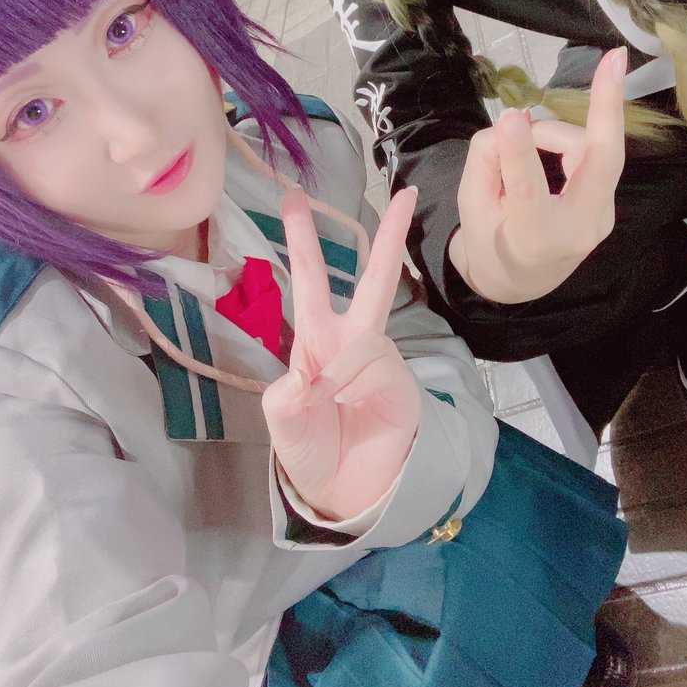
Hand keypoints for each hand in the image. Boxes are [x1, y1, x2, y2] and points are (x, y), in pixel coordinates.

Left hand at [262, 187, 421, 521]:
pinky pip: (372, 367)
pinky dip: (352, 386)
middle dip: (389, 237)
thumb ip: (285, 398)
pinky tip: (351, 407)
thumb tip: (305, 376)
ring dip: (339, 372)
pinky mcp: (401, 382)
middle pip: (372, 280)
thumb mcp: (282, 423)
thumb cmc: (310, 449)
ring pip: (362, 340)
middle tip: (404, 194)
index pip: (308, 279)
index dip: (301, 239)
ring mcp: (379, 359)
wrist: (345, 492)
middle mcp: (351, 340)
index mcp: (315, 339)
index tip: (293, 196)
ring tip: (328, 404)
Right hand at [448, 46, 626, 303]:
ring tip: (517, 140)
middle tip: (614, 58)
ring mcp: (602, 215)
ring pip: (590, 148)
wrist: (520, 280)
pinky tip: (545, 143)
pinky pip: (594, 155)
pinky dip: (564, 140)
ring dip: (552, 133)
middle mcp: (579, 228)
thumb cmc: (489, 241)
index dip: (518, 151)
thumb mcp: (470, 206)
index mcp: (534, 237)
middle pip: (601, 160)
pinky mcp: (608, 201)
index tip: (511, 118)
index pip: (527, 189)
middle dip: (608, 106)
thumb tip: (511, 124)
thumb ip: (485, 163)